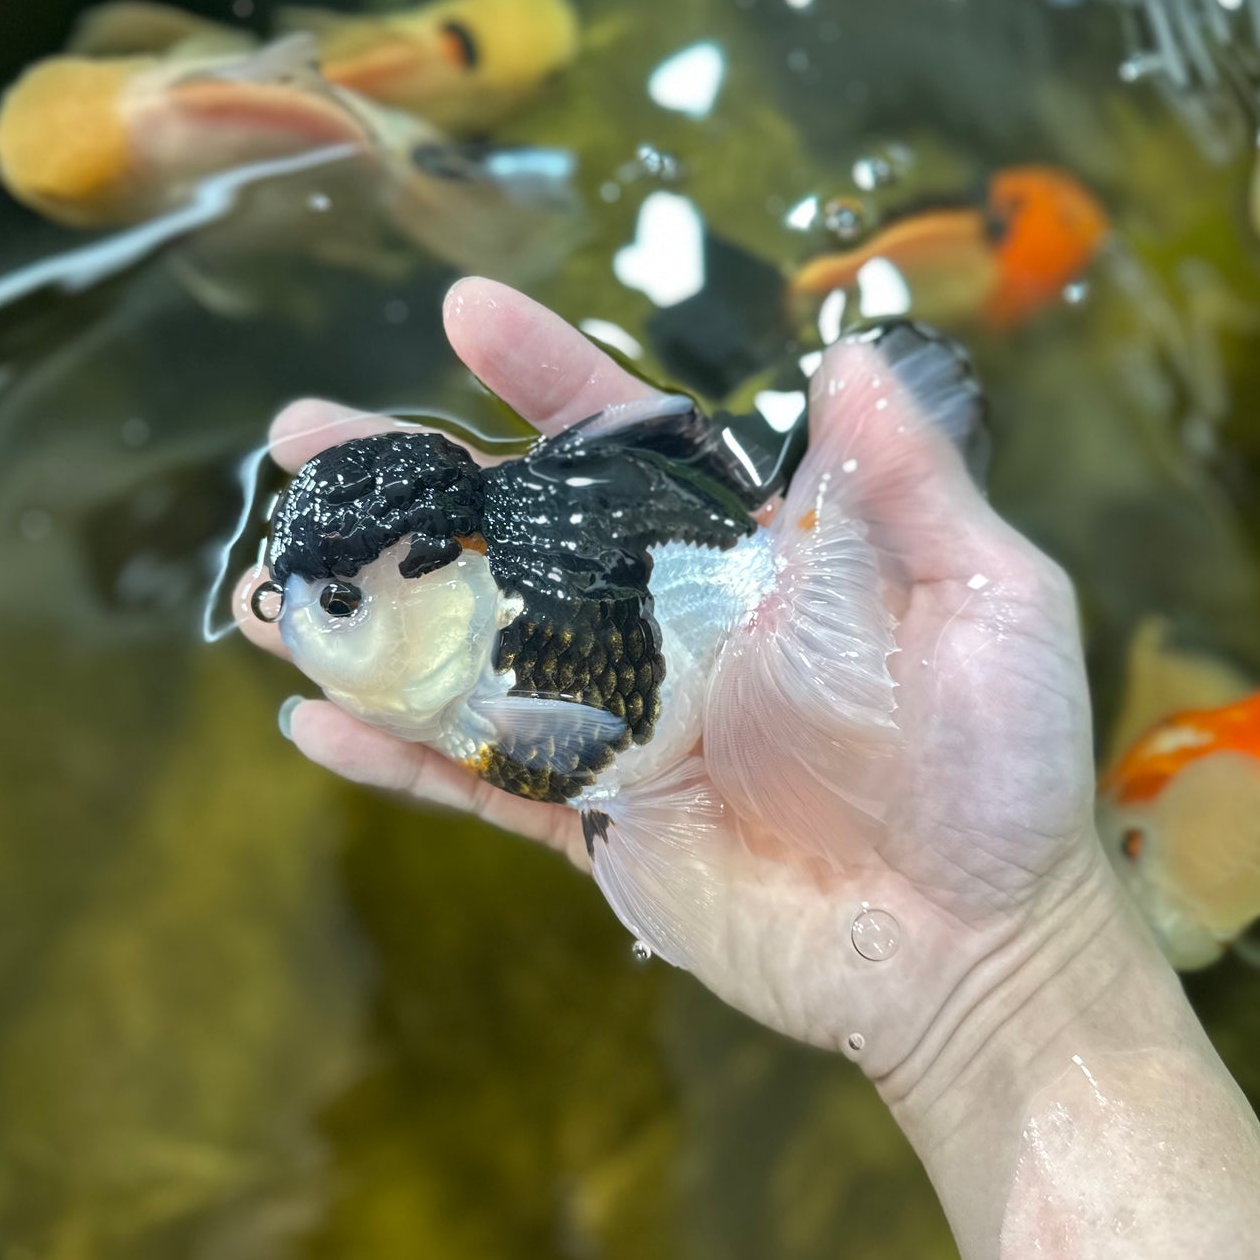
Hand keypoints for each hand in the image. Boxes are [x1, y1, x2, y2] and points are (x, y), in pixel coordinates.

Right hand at [238, 278, 1126, 1112]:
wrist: (975, 945)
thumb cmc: (1000, 765)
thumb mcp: (985, 596)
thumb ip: (908, 482)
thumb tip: (854, 349)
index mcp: (754, 559)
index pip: (631, 448)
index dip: (548, 377)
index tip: (465, 315)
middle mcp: (674, 629)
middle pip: (514, 537)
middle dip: (405, 483)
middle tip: (296, 436)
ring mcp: (627, 727)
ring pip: (472, 655)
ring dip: (366, 619)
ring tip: (259, 587)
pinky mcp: (602, 825)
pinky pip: (480, 783)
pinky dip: (396, 756)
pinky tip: (310, 722)